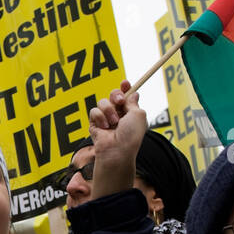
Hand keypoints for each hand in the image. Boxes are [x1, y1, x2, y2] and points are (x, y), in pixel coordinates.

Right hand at [88, 80, 146, 197]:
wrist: (117, 150)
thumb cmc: (131, 136)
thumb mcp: (139, 114)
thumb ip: (133, 102)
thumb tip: (133, 93)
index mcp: (130, 113)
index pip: (126, 96)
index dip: (125, 88)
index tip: (125, 83)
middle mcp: (118, 115)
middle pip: (113, 95)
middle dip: (116, 95)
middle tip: (119, 101)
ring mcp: (106, 119)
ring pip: (103, 102)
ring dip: (109, 110)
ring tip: (113, 123)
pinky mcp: (94, 124)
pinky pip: (94, 111)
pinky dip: (100, 118)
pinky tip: (104, 128)